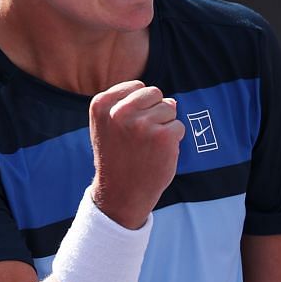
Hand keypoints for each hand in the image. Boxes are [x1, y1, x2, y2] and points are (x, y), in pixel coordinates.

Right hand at [88, 79, 181, 228]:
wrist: (121, 194)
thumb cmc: (118, 157)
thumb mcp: (110, 126)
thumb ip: (133, 105)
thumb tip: (172, 101)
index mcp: (101, 104)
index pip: (137, 87)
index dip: (138, 106)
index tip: (126, 128)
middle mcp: (120, 112)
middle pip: (155, 93)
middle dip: (153, 112)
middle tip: (140, 138)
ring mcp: (142, 124)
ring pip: (169, 108)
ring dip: (164, 126)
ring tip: (148, 146)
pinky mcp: (163, 136)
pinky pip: (179, 126)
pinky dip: (173, 140)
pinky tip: (157, 154)